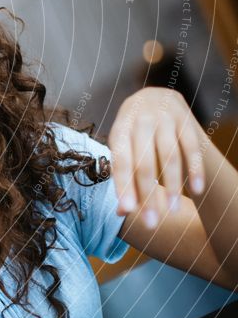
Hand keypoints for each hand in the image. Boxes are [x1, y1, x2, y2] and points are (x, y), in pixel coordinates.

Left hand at [108, 87, 206, 227]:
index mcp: (120, 129)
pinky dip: (195, 170)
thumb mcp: (123, 147)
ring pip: (170, 156)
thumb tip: (121, 213)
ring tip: (173, 211)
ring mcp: (164, 118)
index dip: (123, 186)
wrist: (155, 95)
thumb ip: (123, 177)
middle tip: (152, 222)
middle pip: (144, 162)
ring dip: (173, 185)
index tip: (127, 211)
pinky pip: (192, 147)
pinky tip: (197, 191)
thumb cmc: (134, 133)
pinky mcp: (186, 119)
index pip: (120, 161)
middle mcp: (140, 120)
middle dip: (148, 194)